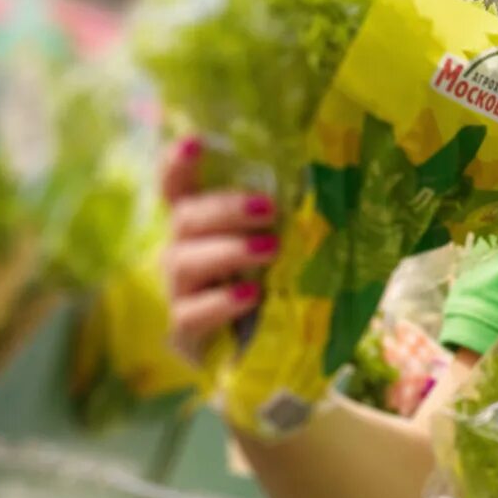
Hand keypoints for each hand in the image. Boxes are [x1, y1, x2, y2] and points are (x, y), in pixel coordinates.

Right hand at [157, 135, 278, 361]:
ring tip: (269, 250)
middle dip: (226, 209)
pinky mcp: (183, 330)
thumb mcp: (277, 246)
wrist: (266, 355)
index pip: (175, 184)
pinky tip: (249, 296)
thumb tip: (322, 184)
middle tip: (268, 210)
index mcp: (202, 222)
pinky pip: (190, 312)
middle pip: (185, 218)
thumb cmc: (272, 286)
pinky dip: (221, 302)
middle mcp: (182, 250)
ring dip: (228, 251)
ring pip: (183, 262)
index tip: (195, 142)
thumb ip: (282, 220)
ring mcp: (178, 290)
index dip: (177, 162)